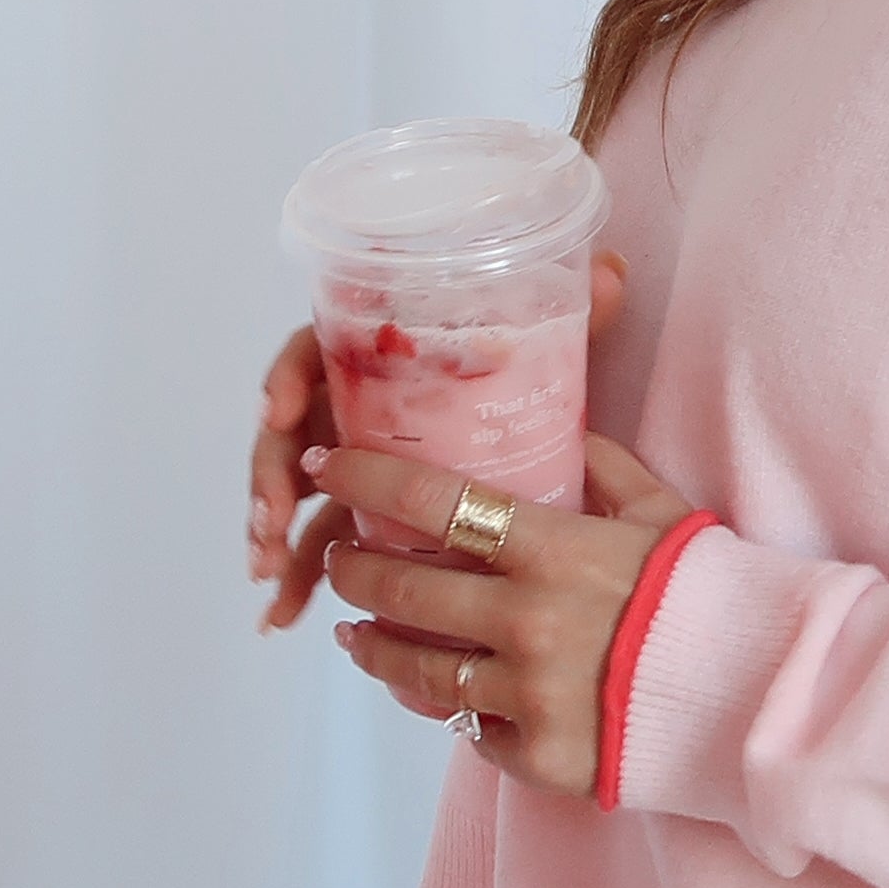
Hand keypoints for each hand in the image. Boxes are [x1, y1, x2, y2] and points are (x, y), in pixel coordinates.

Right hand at [247, 247, 622, 632]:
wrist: (538, 427)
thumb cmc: (531, 377)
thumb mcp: (552, 345)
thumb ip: (579, 310)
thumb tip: (617, 273)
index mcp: (385, 351)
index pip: (320, 348)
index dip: (289, 376)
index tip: (280, 410)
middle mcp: (356, 400)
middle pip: (296, 427)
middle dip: (273, 474)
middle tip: (272, 516)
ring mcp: (354, 458)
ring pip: (300, 493)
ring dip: (276, 532)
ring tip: (273, 573)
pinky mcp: (358, 509)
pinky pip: (319, 541)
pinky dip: (297, 577)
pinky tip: (282, 614)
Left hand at [307, 433, 694, 796]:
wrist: (760, 694)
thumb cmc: (711, 593)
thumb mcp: (661, 513)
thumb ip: (604, 470)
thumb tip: (565, 431)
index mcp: (552, 551)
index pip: (431, 502)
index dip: (366, 477)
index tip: (325, 460)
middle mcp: (525, 621)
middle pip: (402, 590)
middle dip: (353, 570)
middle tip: (336, 557)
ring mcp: (526, 694)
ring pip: (417, 670)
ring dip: (375, 648)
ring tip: (356, 636)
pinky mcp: (537, 755)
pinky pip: (472, 731)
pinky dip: (454, 710)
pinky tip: (438, 694)